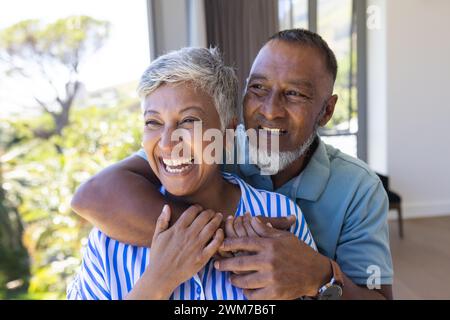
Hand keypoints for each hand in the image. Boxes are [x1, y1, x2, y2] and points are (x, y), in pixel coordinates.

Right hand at [135, 204, 223, 298]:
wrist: (161, 276)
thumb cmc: (158, 256)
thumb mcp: (157, 236)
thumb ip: (162, 220)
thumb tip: (166, 206)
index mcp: (177, 228)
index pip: (192, 211)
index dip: (198, 207)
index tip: (200, 209)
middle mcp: (188, 235)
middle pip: (204, 216)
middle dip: (209, 212)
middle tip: (212, 212)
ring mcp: (196, 246)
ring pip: (211, 227)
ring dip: (217, 219)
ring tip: (219, 217)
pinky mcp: (202, 257)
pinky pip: (215, 243)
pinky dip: (220, 235)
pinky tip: (220, 232)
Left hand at [214, 216, 331, 298]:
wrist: (316, 272)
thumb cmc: (299, 252)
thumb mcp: (284, 237)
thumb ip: (265, 229)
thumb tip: (250, 218)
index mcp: (270, 245)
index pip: (244, 242)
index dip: (229, 243)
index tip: (219, 245)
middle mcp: (269, 261)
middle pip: (240, 262)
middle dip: (225, 264)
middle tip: (216, 265)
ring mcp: (272, 278)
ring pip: (244, 281)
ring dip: (235, 280)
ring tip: (231, 279)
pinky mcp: (275, 293)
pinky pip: (254, 295)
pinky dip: (247, 294)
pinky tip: (245, 291)